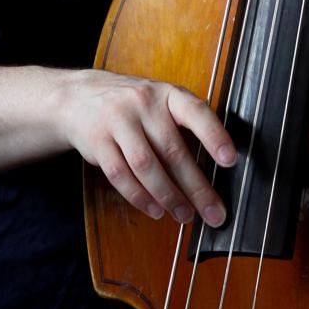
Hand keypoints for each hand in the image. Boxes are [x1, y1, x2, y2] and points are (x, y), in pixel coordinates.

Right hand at [60, 69, 235, 227]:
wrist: (78, 97)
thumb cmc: (131, 105)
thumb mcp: (158, 102)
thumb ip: (182, 126)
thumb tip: (213, 169)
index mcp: (166, 93)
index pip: (195, 112)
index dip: (214, 135)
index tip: (230, 160)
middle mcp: (143, 103)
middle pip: (172, 150)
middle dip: (196, 187)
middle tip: (214, 213)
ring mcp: (118, 121)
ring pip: (146, 166)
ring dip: (168, 196)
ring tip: (185, 216)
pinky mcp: (98, 141)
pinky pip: (121, 175)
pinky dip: (140, 198)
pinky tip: (155, 209)